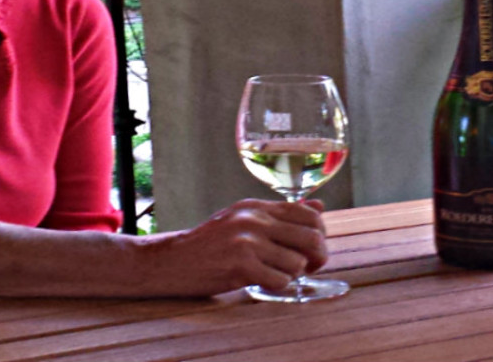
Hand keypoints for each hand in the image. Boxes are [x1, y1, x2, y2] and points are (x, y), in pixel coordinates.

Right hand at [133, 198, 328, 296]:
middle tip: (308, 267)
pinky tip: (260, 280)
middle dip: (317, 257)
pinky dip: (276, 285)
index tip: (312, 249)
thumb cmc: (209, 244)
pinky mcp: (240, 265)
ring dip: (291, 274)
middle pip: (311, 237)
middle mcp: (254, 219)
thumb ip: (280, 215)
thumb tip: (319, 207)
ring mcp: (247, 241)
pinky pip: (280, 280)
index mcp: (256, 206)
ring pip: (297, 262)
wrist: (172, 261)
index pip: (307, 213)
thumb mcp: (243, 219)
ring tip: (273, 273)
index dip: (320, 234)